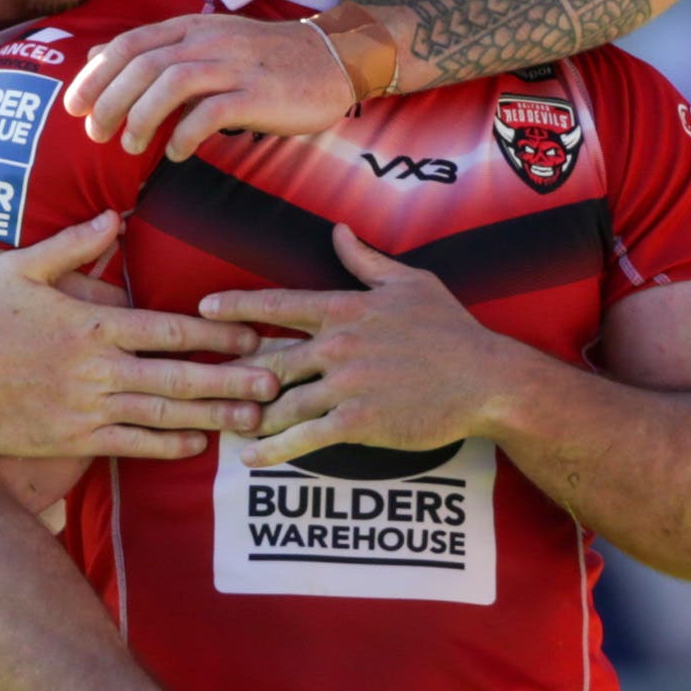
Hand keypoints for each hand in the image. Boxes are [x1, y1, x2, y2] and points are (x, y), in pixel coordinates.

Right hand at [0, 215, 279, 458]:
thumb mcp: (20, 269)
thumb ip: (72, 245)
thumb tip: (114, 220)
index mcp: (93, 323)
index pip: (171, 328)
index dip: (218, 334)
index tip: (255, 337)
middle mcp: (98, 367)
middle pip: (180, 375)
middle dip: (233, 379)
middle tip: (278, 384)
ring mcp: (88, 406)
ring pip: (165, 414)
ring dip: (214, 415)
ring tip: (254, 418)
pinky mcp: (73, 438)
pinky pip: (132, 444)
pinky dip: (169, 445)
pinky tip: (199, 443)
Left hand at [68, 13, 378, 160]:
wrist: (334, 58)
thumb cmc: (267, 59)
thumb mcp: (210, 42)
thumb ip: (161, 50)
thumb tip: (101, 58)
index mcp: (193, 27)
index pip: (130, 43)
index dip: (96, 75)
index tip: (75, 105)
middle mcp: (209, 40)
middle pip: (143, 64)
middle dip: (110, 101)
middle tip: (96, 133)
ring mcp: (235, 65)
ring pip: (171, 83)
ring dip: (141, 117)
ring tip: (130, 146)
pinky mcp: (258, 93)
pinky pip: (211, 112)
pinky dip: (185, 134)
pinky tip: (175, 153)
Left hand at [199, 226, 518, 467]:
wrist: (485, 380)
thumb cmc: (451, 330)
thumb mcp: (410, 283)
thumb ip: (365, 261)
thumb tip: (338, 231)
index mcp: (345, 308)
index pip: (277, 304)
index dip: (236, 307)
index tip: (205, 311)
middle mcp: (337, 344)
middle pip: (268, 359)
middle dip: (236, 375)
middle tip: (209, 384)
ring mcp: (345, 385)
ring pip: (281, 403)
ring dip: (251, 417)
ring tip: (229, 427)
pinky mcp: (356, 423)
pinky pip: (303, 438)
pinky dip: (273, 451)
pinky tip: (252, 459)